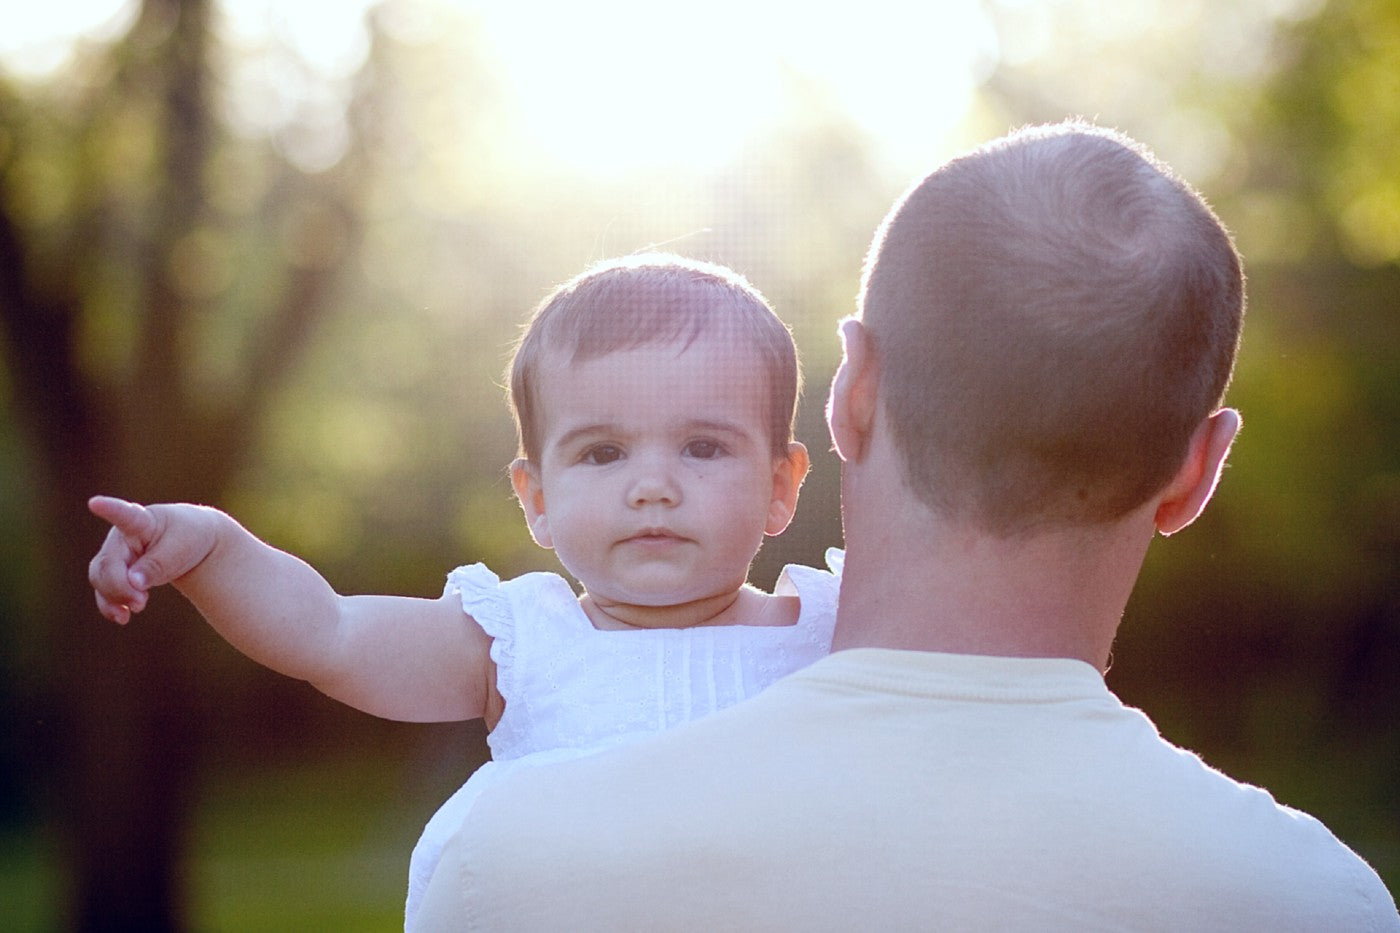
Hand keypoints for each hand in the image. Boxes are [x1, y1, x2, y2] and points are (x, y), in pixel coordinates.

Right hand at [87, 496, 218, 623]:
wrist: (192, 542)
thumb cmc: (188, 537)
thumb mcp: (181, 548)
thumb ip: (157, 565)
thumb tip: (133, 583)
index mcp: (141, 520)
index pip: (124, 515)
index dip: (110, 509)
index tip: (96, 502)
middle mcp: (121, 537)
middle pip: (107, 563)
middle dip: (119, 586)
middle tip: (141, 602)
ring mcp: (114, 555)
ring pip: (100, 578)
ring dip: (114, 597)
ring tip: (137, 608)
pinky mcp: (115, 573)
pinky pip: (104, 591)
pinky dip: (111, 605)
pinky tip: (122, 618)